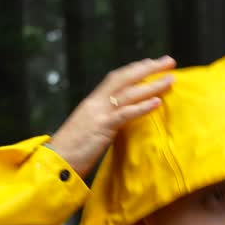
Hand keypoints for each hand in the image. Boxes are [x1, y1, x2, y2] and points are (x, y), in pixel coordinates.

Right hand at [48, 56, 175, 176]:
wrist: (53, 163)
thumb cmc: (68, 153)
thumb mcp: (86, 131)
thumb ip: (101, 122)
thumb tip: (116, 122)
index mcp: (91, 104)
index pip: (115, 79)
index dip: (134, 70)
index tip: (151, 64)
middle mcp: (95, 104)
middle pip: (124, 78)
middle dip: (148, 68)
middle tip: (169, 61)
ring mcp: (98, 114)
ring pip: (128, 93)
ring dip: (152, 85)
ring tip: (170, 79)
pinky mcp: (101, 128)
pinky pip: (125, 115)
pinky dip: (142, 107)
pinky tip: (157, 102)